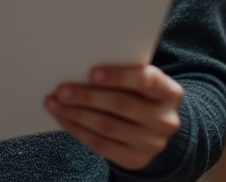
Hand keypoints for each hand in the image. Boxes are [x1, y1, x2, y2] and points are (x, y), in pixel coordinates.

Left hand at [44, 64, 183, 169]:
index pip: (147, 80)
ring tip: (55, 103)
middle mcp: (165, 120)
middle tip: (62, 90)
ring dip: (76, 114)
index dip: (119, 76)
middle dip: (88, 96)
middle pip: (122, 105)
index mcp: (170, 93)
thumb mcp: (142, 82)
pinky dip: (78, 130)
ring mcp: (152, 144)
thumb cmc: (141, 94)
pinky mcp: (135, 159)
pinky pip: (101, 145)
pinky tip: (64, 118)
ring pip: (107, 127)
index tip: (92, 72)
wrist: (157, 128)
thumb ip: (124, 74)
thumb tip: (82, 67)